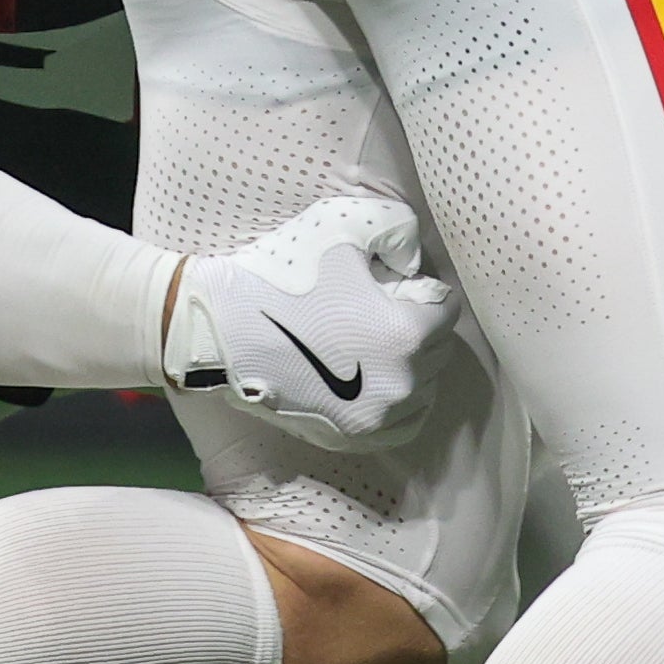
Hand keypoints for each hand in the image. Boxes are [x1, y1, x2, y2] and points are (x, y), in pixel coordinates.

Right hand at [164, 195, 458, 448]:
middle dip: (418, 327)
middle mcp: (398, 385)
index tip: (393, 283)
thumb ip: (397, 229)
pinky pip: (400, 425)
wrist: (218, 329)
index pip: (445, 310)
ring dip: (410, 365)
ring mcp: (374, 419)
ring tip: (373, 344)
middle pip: (437, 351)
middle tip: (379, 309)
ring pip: (422, 390)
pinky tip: (374, 381)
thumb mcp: (342, 225)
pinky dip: (397, 403)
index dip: (421, 291)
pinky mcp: (349, 438)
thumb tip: (413, 259)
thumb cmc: (281, 273)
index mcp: (404, 334)